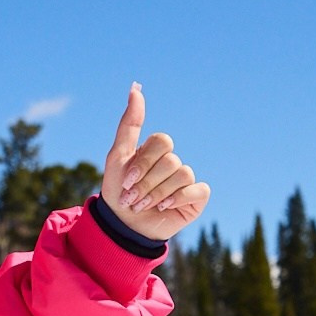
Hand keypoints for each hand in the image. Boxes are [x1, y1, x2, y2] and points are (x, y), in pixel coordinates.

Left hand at [101, 84, 209, 240]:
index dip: (143, 162)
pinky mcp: (197, 198)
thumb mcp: (118, 156)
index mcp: (157, 150)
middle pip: (170, 160)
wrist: (123, 227)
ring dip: (157, 194)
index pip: (162, 142)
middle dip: (147, 182)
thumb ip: (129, 124)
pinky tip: (164, 208)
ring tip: (144, 205)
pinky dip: (178, 199)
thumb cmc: (118, 192)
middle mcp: (174, 163)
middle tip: (132, 197)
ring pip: (182, 175)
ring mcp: (186, 180)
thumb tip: (136, 88)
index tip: (126, 180)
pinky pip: (198, 189)